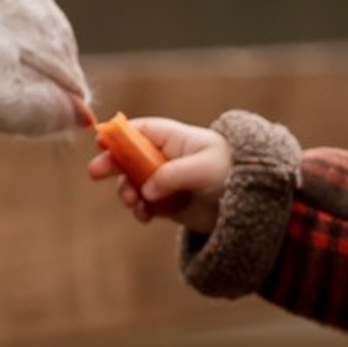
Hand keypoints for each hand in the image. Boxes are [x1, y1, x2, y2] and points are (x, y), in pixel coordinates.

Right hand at [83, 110, 230, 230]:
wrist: (253, 202)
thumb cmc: (232, 172)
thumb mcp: (204, 168)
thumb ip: (173, 175)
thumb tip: (146, 190)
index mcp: (174, 139)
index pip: (140, 131)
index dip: (118, 134)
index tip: (100, 141)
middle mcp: (166, 158)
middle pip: (129, 157)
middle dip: (112, 164)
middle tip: (94, 172)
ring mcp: (166, 182)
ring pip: (134, 184)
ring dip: (127, 192)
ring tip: (133, 203)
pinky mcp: (169, 204)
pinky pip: (146, 205)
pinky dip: (141, 210)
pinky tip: (144, 216)